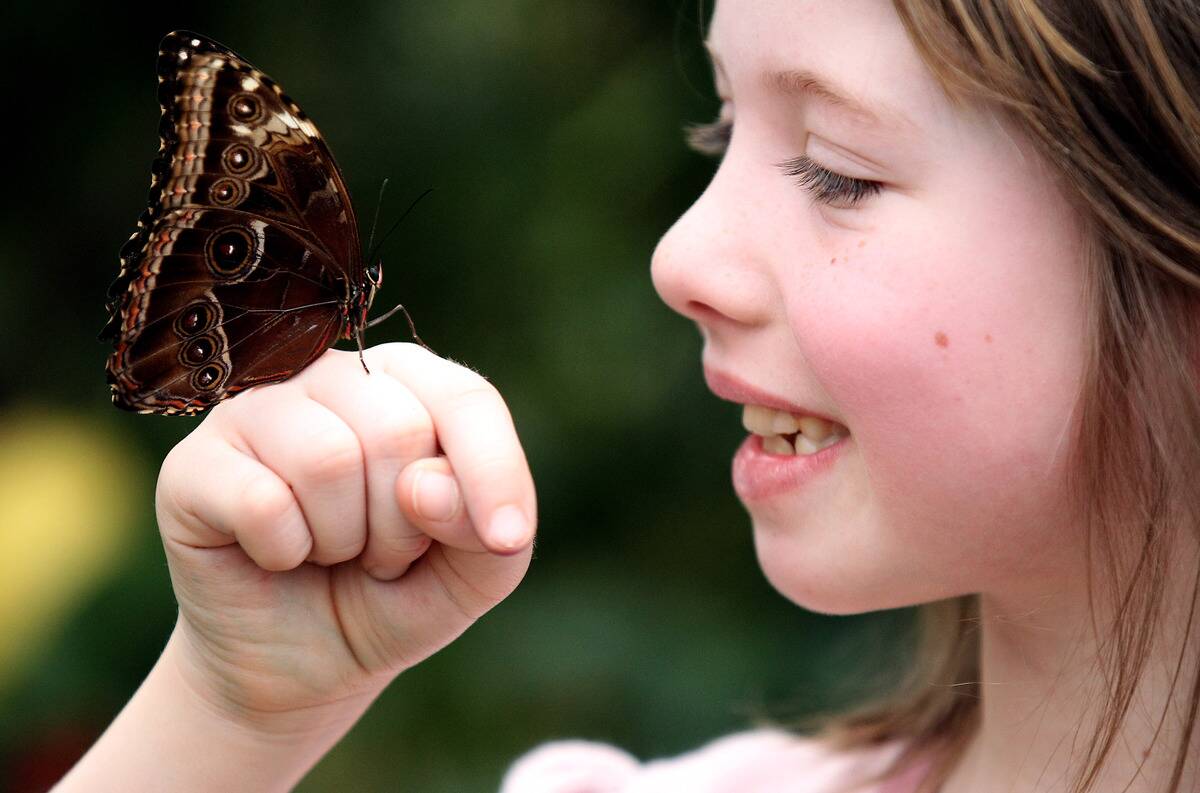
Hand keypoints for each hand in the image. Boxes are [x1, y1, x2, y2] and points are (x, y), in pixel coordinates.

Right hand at [154, 343, 535, 735]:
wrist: (304, 665)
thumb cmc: (395, 595)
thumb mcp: (474, 572)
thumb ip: (484, 527)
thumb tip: (425, 483)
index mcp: (408, 383)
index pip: (466, 398)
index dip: (493, 472)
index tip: (505, 537)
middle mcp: (331, 378)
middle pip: (397, 429)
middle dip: (404, 525)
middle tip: (381, 552)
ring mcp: (256, 412)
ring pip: (329, 458)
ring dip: (346, 539)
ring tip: (333, 551)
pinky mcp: (194, 464)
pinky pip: (263, 502)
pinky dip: (285, 553)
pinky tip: (277, 556)